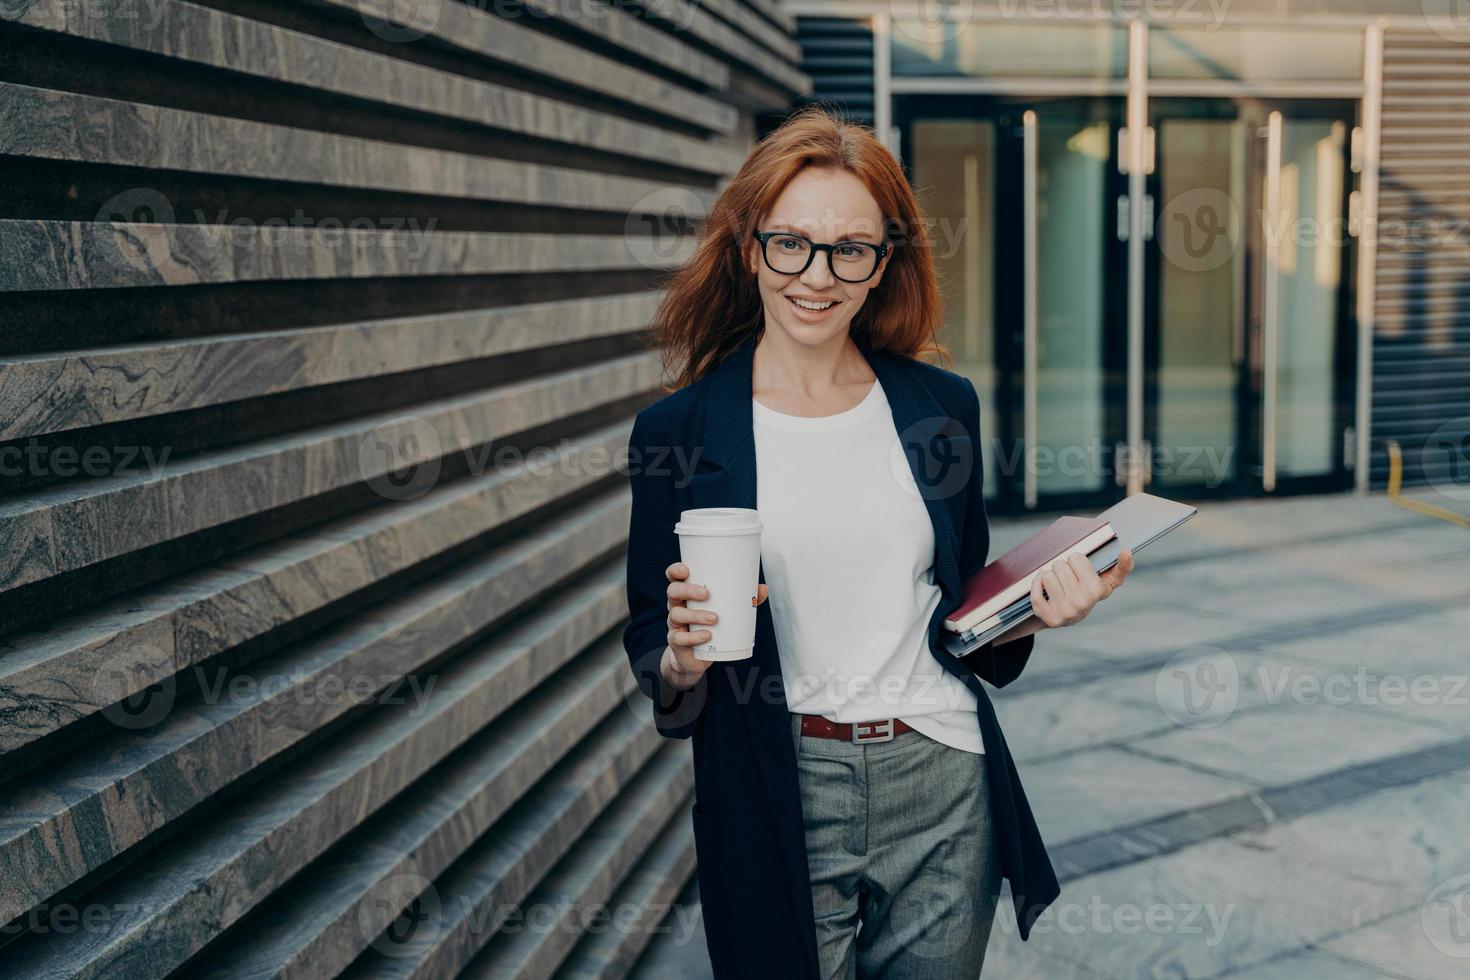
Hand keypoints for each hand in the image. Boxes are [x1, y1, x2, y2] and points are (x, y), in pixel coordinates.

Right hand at [661, 561, 769, 690]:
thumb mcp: (725, 611)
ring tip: (714, 618)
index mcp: (686, 594)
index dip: (675, 571)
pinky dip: (694, 637)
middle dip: (687, 590)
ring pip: (676, 615)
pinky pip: (680, 638)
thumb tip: (763, 588)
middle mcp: (677, 606)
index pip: (674, 578)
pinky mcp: (676, 643)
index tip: (686, 570)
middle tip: (706, 593)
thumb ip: (743, 599)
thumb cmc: (711, 626)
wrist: (696, 658)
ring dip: (695, 615)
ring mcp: (675, 625)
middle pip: (673, 592)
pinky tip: (707, 636)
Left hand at [1031, 549, 1133, 628]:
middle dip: (1061, 568)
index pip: (1076, 558)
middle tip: (1065, 578)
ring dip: (1049, 575)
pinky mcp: (1048, 617)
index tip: (1079, 570)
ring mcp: (1064, 611)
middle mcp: (1082, 603)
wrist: (1067, 617)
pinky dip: (1036, 584)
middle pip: (1060, 565)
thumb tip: (1127, 551)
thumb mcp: (1107, 581)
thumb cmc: (1088, 592)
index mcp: (1097, 590)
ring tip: (1056, 584)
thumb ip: (1122, 567)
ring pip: (1047, 575)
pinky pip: (1035, 589)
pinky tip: (1043, 587)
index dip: (1075, 561)